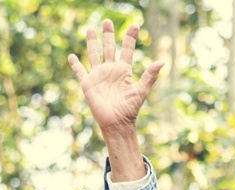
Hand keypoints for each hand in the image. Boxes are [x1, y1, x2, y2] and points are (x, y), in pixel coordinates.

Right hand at [67, 20, 163, 137]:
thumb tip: (162, 62)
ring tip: (91, 29)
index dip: (130, 37)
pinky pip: (80, 72)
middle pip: (109, 47)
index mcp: (124, 71)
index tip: (135, 26)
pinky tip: (72, 56)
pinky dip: (76, 65)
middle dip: (108, 34)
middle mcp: (111, 70)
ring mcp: (99, 76)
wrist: (117, 123)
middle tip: (107, 21)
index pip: (127, 49)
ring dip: (92, 42)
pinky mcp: (88, 84)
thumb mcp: (141, 91)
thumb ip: (150, 76)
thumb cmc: (130, 109)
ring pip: (94, 54)